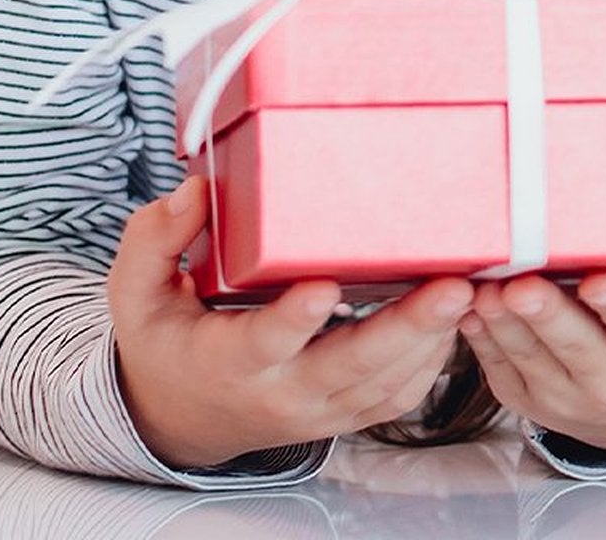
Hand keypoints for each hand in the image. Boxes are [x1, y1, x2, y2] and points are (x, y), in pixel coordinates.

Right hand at [108, 178, 474, 468]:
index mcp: (227, 361)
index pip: (266, 342)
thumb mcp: (136, 291)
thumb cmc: (166, 341)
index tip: (324, 286)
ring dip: (432, 341)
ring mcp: (319, 409)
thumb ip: (155, 239)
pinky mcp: (345, 413)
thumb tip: (195, 191)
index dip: (296, 319)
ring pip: (385, 385)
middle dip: (405, 328)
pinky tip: (455, 319)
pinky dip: (433, 362)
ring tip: (469, 290)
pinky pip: (398, 396)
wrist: (181, 414)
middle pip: (350, 368)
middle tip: (451, 286)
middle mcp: (281, 392)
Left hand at [460, 263, 605, 454]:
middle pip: (580, 349)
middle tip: (521, 285)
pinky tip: (466, 305)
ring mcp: (571, 398)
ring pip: (532, 359)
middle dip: (548, 316)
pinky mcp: (530, 401)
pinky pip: (500, 369)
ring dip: (504, 324)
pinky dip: (481, 338)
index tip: (597, 284)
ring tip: (482, 288)